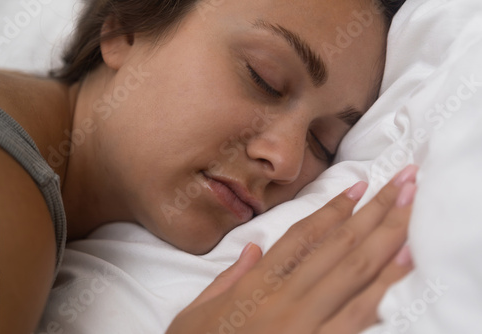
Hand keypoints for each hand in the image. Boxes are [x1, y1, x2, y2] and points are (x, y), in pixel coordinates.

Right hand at [167, 165, 417, 333]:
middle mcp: (284, 300)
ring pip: (353, 276)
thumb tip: (253, 248)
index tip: (357, 186)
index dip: (332, 209)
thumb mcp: (197, 313)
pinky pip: (356, 317)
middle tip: (402, 184)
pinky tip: (401, 267)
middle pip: (337, 248)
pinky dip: (383, 290)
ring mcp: (304, 326)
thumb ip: (229, 279)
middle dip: (374, 213)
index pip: (301, 237)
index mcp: (255, 287)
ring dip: (386, 241)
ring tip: (409, 214)